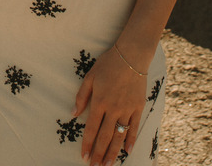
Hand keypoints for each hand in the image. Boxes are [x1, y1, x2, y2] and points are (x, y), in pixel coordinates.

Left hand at [74, 47, 147, 164]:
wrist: (131, 56)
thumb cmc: (107, 65)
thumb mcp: (89, 77)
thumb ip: (81, 97)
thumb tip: (73, 114)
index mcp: (99, 101)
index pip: (91, 128)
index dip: (87, 144)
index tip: (84, 156)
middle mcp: (113, 108)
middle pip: (105, 136)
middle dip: (99, 153)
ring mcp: (127, 109)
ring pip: (119, 135)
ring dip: (113, 152)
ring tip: (108, 164)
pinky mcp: (138, 107)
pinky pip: (134, 127)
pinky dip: (131, 140)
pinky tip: (127, 151)